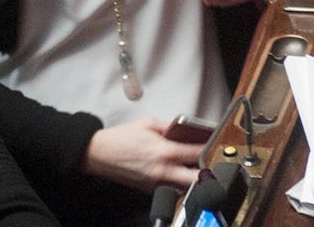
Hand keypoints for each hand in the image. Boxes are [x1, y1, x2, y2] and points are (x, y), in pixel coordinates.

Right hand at [83, 118, 201, 191]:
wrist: (100, 154)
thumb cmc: (121, 138)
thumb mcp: (148, 123)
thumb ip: (170, 126)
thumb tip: (185, 128)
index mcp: (163, 152)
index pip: (195, 154)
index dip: (208, 149)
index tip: (213, 144)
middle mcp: (162, 171)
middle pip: (195, 179)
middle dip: (205, 172)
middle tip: (208, 163)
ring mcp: (156, 183)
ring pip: (184, 187)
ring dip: (191, 179)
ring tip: (193, 168)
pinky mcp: (150, 190)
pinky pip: (170, 188)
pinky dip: (176, 181)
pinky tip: (175, 171)